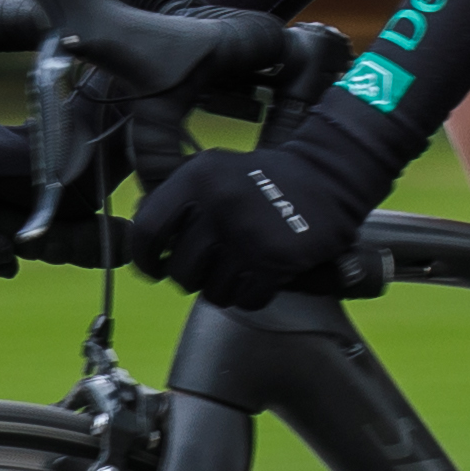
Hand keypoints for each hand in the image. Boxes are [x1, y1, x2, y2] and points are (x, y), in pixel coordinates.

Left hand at [132, 141, 363, 310]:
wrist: (327, 177)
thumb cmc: (264, 178)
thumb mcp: (213, 170)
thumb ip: (176, 198)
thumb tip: (142, 239)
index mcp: (197, 178)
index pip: (147, 229)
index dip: (143, 257)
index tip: (153, 267)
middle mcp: (218, 204)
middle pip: (180, 270)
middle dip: (190, 278)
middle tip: (207, 269)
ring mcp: (247, 234)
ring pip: (212, 291)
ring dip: (222, 289)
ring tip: (236, 272)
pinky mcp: (274, 260)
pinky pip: (246, 299)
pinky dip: (251, 296)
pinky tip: (259, 279)